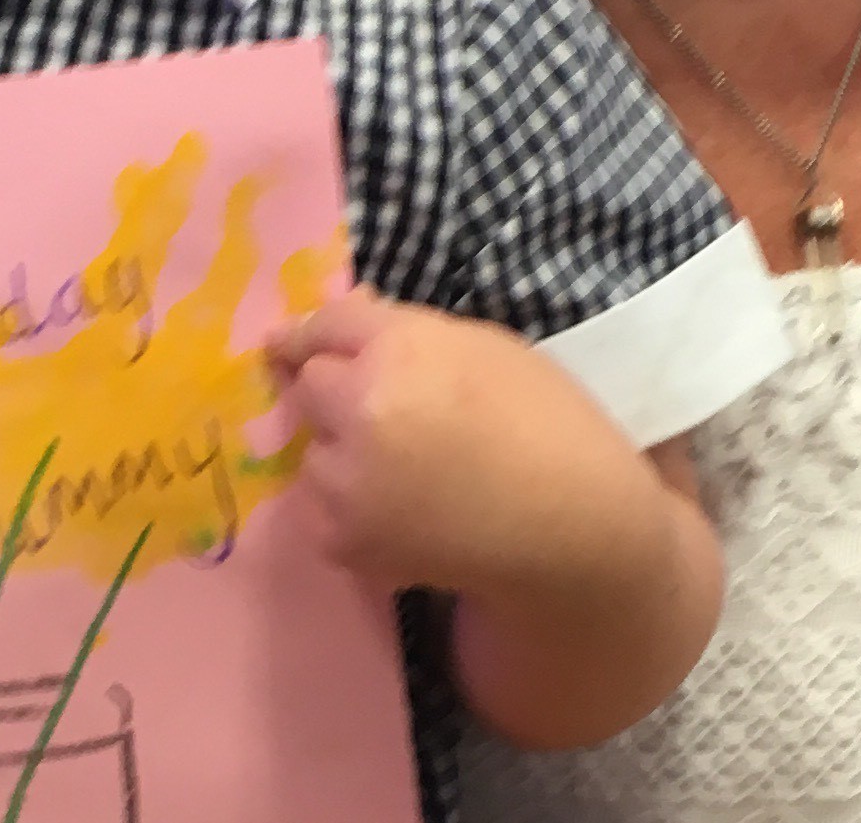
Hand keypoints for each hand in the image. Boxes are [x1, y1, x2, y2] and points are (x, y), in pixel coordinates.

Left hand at [265, 291, 663, 603]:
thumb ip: (410, 332)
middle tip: (382, 414)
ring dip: (342, 453)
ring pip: (314, 452)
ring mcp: (345, 482)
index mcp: (399, 350)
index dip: (306, 332)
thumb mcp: (488, 347)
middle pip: (309, 385)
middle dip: (334, 390)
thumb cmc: (548, 425)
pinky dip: (352, 510)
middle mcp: (359, 410)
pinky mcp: (344, 541)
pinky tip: (408, 516)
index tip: (286, 341)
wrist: (574, 531)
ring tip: (407, 475)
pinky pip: (325, 510)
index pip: (327, 325)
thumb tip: (355, 319)